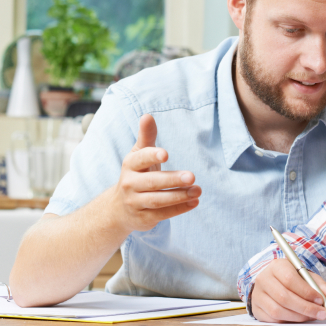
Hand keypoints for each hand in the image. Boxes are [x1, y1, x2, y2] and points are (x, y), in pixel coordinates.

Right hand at [110, 114, 201, 232]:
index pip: (140, 159)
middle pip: (152, 182)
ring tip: (198, 190)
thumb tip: (147, 115)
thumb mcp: (139, 154)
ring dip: (179, 196)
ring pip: (158, 200)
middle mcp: (129, 184)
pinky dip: (179, 209)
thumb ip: (146, 136)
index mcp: (130, 165)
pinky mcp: (143, 218)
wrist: (118, 208)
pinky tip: (194, 202)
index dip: (152, 156)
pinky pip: (162, 214)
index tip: (166, 154)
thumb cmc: (137, 174)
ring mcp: (135, 203)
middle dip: (172, 180)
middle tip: (192, 176)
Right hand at [251, 258, 325, 322]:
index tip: (321, 300)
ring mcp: (258, 295)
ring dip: (298, 316)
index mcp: (277, 266)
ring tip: (312, 316)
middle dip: (305, 307)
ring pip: (278, 310)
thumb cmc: (291, 278)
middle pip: (284, 297)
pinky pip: (272, 319)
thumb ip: (321, 286)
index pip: (290, 279)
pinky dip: (289, 321)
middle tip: (321, 313)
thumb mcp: (307, 277)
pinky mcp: (257, 309)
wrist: (273, 282)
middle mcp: (264, 279)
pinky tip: (299, 318)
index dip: (306, 291)